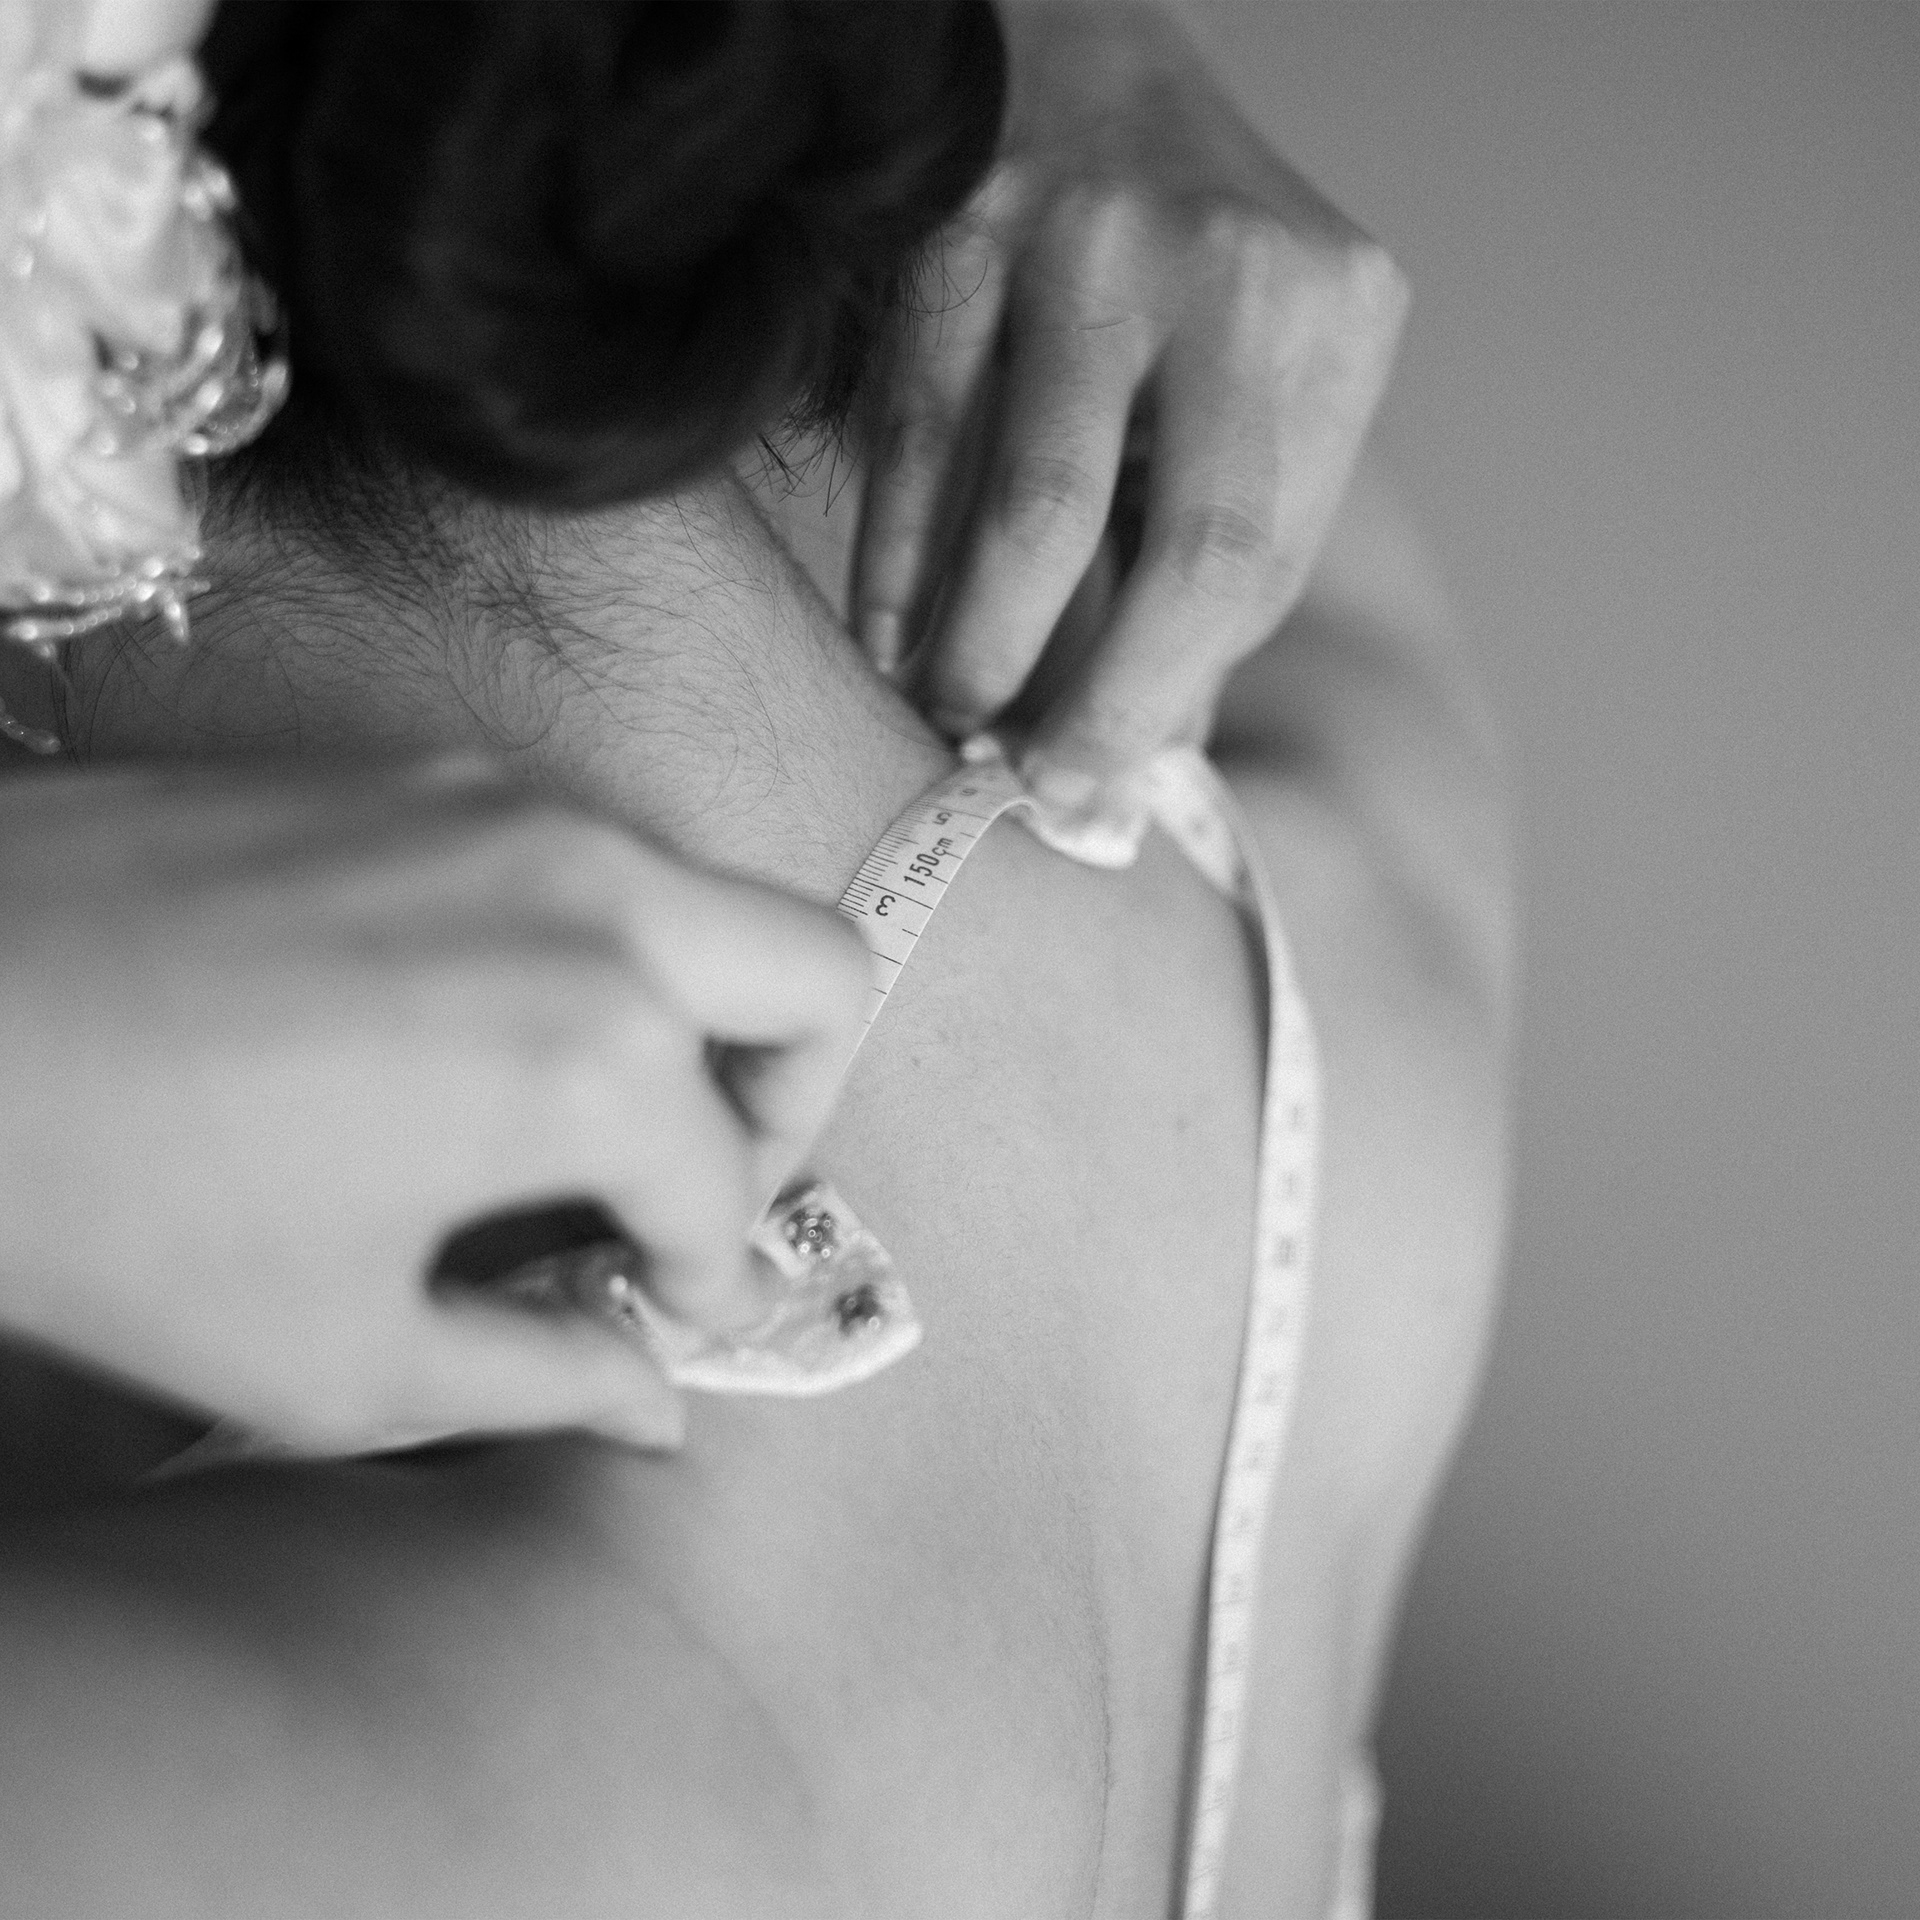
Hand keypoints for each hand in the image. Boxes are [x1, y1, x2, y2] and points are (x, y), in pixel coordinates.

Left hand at [0, 756, 868, 1454]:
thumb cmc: (109, 1196)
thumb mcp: (340, 1355)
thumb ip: (541, 1377)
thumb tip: (653, 1401)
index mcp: (594, 1050)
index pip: (731, 1184)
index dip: (708, 1276)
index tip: (661, 1307)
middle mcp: (594, 897)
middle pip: (818, 975)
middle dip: (789, 1105)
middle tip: (693, 1190)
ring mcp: (513, 810)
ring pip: (707, 906)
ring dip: (695, 1020)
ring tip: (576, 1124)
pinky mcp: (430, 772)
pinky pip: (590, 861)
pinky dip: (598, 954)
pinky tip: (475, 1035)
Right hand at [851, 0, 1406, 848]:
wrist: (1077, 52)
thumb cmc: (1176, 266)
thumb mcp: (1247, 383)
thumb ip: (1216, 554)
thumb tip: (1149, 750)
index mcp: (1331, 318)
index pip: (1262, 563)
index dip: (1172, 698)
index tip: (1101, 788)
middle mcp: (1230, 268)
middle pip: (1186, 551)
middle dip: (1097, 704)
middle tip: (1033, 781)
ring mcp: (1089, 236)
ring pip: (1033, 508)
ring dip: (982, 646)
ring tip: (951, 718)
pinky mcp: (958, 225)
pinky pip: (919, 441)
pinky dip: (896, 563)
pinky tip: (887, 637)